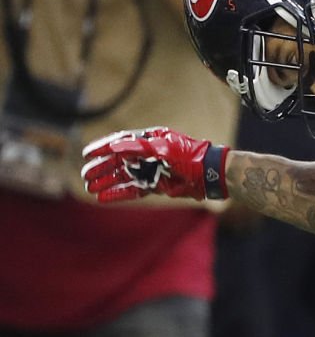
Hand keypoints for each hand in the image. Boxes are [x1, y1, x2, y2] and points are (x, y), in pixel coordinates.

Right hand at [81, 127, 228, 203]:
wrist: (207, 175)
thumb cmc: (188, 156)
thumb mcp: (163, 148)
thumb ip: (138, 148)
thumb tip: (113, 147)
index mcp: (149, 139)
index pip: (120, 142)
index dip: (102, 147)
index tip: (86, 154)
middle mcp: (147, 154)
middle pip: (118, 160)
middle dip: (101, 167)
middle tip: (85, 175)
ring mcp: (150, 170)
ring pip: (123, 176)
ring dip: (106, 182)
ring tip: (90, 187)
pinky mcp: (154, 185)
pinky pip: (132, 189)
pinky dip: (118, 193)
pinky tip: (103, 197)